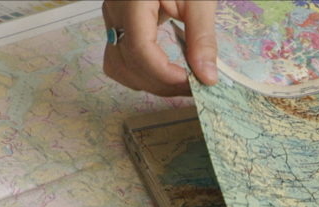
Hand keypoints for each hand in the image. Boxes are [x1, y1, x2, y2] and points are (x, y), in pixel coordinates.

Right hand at [102, 1, 217, 95]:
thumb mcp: (198, 1)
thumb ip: (202, 38)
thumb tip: (207, 78)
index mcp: (133, 0)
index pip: (140, 50)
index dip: (166, 74)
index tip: (193, 82)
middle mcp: (115, 11)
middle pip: (129, 64)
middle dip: (163, 84)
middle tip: (194, 86)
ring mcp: (111, 20)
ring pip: (118, 68)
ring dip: (149, 83)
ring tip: (180, 82)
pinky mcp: (117, 26)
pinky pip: (119, 61)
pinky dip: (140, 74)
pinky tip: (164, 73)